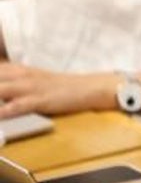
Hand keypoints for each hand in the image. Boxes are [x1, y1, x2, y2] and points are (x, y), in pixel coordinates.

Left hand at [0, 63, 114, 116]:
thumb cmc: (59, 88)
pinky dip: (2, 111)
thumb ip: (9, 84)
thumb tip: (0, 90)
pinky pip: (15, 106)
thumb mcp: (31, 81)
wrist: (89, 87)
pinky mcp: (40, 100)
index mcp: (14, 70)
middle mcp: (18, 76)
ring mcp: (29, 87)